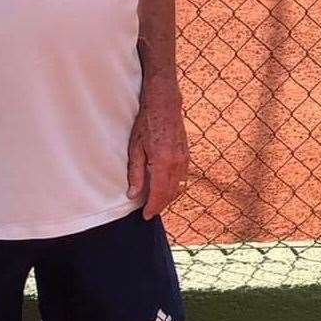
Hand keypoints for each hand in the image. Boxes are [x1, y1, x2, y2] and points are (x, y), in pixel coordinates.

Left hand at [126, 76, 188, 218]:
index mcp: (162, 163)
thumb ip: (135, 173)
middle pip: (170, 193)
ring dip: (168, 197)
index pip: (158, 193)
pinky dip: (174, 186)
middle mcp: (177, 163)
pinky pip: (182, 177)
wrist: (164, 105)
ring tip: (156, 203)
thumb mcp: (135, 148)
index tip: (146, 216)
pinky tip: (166, 187)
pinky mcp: (186, 155)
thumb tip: (133, 194)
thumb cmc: (147, 124)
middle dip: (160, 205)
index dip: (152, 207)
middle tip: (150, 213)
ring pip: (178, 186)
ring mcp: (184, 159)